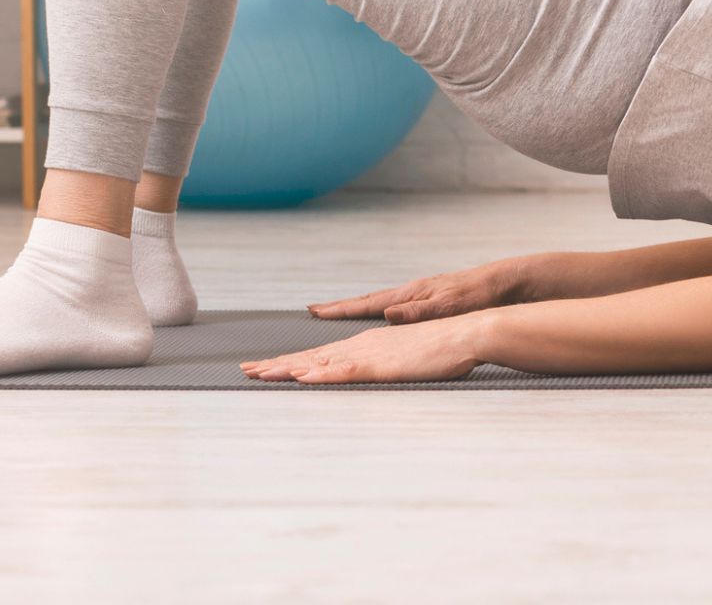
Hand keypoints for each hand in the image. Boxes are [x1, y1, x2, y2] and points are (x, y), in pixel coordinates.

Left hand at [240, 313, 488, 383]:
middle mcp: (361, 346)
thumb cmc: (442, 348)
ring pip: (320, 363)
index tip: (266, 367)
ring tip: (261, 373)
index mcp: (366, 345)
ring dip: (289, 368)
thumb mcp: (405, 357)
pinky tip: (303, 378)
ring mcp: (369, 355)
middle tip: (246, 371)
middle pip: (311, 357)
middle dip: (277, 364)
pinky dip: (321, 375)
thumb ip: (384, 362)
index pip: (321, 356)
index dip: (293, 362)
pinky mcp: (381, 365)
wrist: (465, 333)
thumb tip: (365, 369)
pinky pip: (345, 372)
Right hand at [305, 257, 529, 322]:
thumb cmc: (479, 296)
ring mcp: (421, 294)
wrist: (504, 283)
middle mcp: (412, 292)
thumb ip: (418, 313)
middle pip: (369, 300)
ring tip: (342, 312)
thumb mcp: (449, 306)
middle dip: (342, 307)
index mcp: (411, 294)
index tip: (315, 311)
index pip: (367, 303)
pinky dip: (381, 310)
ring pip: (382, 302)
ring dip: (360, 308)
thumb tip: (385, 314)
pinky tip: (384, 316)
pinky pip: (397, 306)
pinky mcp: (432, 299)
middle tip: (316, 310)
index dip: (341, 309)